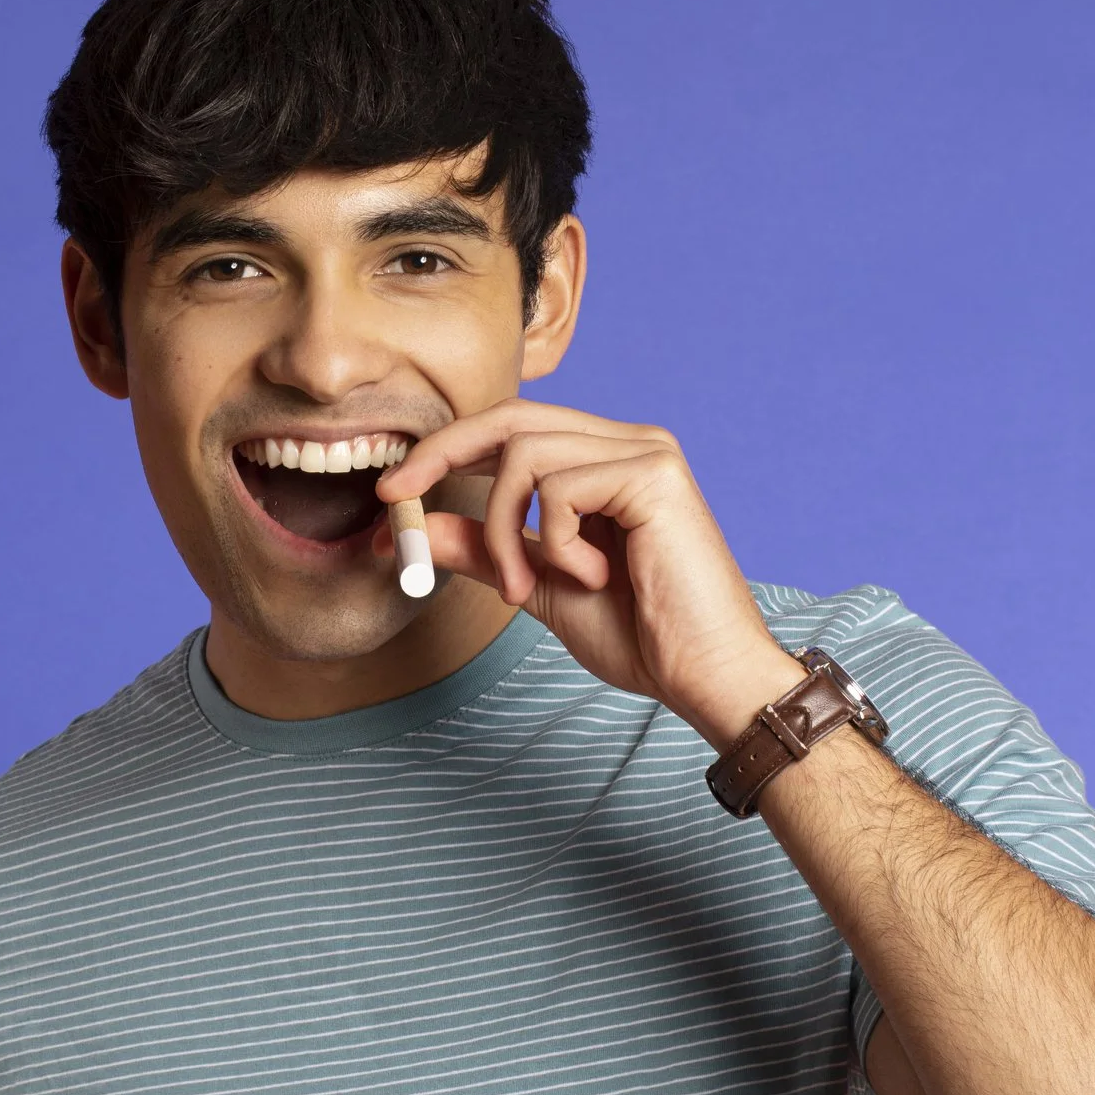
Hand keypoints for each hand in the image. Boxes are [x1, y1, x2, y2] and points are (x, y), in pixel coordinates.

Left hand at [373, 398, 803, 748]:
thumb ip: (486, 549)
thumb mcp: (539, 585)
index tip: (393, 491)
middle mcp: (628, 441)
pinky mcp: (654, 474)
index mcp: (604, 460)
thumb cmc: (639, 636)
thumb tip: (419, 527)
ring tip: (526, 588)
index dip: (446, 450)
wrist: (701, 675)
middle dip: (442, 456)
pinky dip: (555, 542)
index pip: (512, 428)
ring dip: (504, 530)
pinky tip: (592, 577)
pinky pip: (561, 487)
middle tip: (399, 502)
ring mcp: (645, 451)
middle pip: (511, 418)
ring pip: (525, 454)